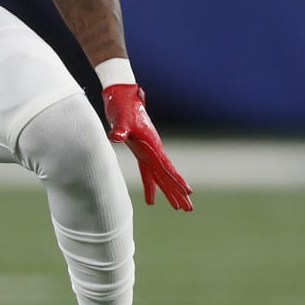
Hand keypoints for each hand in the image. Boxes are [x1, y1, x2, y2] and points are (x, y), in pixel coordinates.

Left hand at [102, 84, 191, 210]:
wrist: (123, 95)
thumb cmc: (123, 105)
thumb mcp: (121, 118)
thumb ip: (120, 129)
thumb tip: (115, 137)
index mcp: (153, 144)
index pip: (167, 167)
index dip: (177, 180)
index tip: (188, 192)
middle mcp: (154, 150)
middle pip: (168, 175)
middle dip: (178, 192)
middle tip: (188, 209)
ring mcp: (148, 151)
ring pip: (160, 176)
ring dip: (169, 192)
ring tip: (179, 208)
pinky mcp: (141, 151)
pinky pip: (148, 173)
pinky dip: (150, 186)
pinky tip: (151, 200)